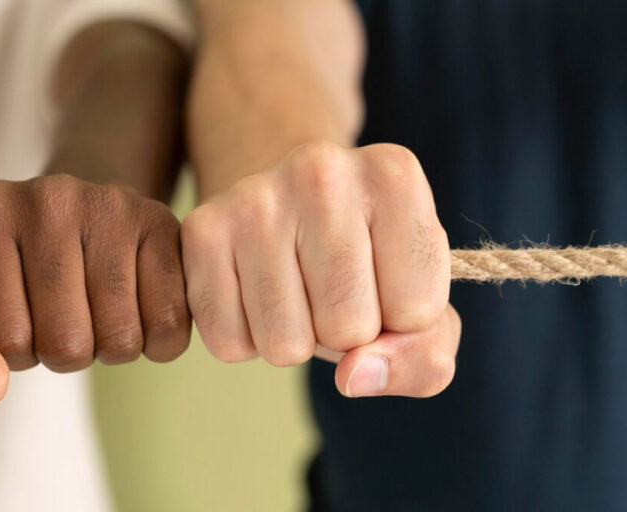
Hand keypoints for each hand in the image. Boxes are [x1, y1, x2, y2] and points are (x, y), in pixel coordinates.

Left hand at [0, 175, 190, 403]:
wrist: (80, 216)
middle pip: (65, 342)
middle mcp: (48, 197)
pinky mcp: (162, 221)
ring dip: (110, 347)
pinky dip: (156, 341)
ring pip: (120, 338)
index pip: (3, 339)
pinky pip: (169, 323)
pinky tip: (138, 308)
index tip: (20, 315)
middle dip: (64, 352)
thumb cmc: (18, 273)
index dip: (15, 350)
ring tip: (98, 308)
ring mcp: (112, 205)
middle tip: (65, 314)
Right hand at [181, 142, 460, 397]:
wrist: (285, 207)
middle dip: (345, 334)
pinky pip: (228, 342)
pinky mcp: (201, 230)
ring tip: (296, 290)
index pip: (416, 311)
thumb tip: (353, 376)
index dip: (403, 322)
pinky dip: (245, 338)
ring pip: (284, 344)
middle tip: (333, 289)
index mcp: (393, 176)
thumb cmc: (366, 264)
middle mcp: (321, 170)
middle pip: (347, 327)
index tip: (385, 282)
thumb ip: (424, 357)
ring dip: (294, 340)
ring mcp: (253, 198)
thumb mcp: (422, 306)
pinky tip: (255, 292)